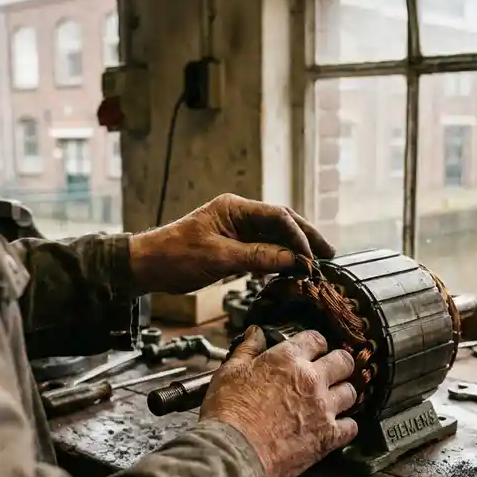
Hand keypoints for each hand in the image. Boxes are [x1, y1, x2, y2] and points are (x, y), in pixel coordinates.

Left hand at [128, 194, 334, 293]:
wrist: (147, 266)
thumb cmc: (175, 256)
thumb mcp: (220, 258)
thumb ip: (259, 257)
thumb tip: (293, 260)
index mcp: (235, 208)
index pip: (278, 216)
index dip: (299, 235)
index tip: (312, 257)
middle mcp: (238, 214)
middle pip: (281, 223)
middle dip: (306, 237)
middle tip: (330, 254)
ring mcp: (236, 230)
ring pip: (274, 236)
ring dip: (294, 249)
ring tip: (316, 262)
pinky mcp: (232, 245)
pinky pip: (262, 249)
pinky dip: (278, 258)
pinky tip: (291, 268)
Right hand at [200, 327, 358, 476]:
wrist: (234, 450)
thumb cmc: (229, 411)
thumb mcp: (230, 372)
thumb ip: (247, 349)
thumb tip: (256, 333)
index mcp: (288, 359)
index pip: (316, 339)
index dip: (316, 344)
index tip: (314, 351)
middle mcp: (311, 379)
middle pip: (344, 361)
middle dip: (339, 364)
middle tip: (331, 372)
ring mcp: (323, 408)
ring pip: (350, 393)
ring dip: (342, 395)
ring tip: (332, 400)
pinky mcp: (328, 436)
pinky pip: (352, 427)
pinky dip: (345, 427)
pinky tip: (335, 428)